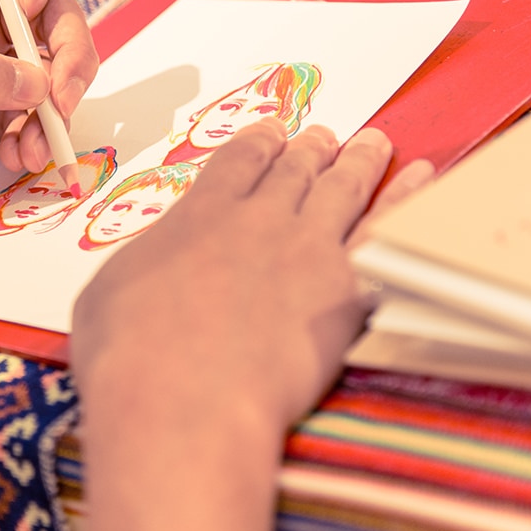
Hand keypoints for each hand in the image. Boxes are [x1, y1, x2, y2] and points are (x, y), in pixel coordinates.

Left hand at [0, 0, 97, 218]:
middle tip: (61, 100)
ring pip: (47, 76)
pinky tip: (19, 158)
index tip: (35, 5)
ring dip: (54, 111)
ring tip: (35, 147)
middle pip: (51, 17)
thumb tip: (37, 83)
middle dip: (70, 56)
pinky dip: (34, 138)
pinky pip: (27, 121)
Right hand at [70, 118, 433, 530]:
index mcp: (199, 215)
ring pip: (343, 189)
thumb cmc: (125, 356)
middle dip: (313, 148)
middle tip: (327, 136)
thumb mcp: (105, 296)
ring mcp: (308, 251)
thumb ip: (140, 266)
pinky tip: (426, 179)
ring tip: (374, 142)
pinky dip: (410, 201)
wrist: (180, 399)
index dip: (259, 142)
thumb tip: (147, 267)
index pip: (238, 162)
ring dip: (360, 161)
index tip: (273, 132)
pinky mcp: (346, 293)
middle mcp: (258, 220)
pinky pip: (388, 234)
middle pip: (296, 170)